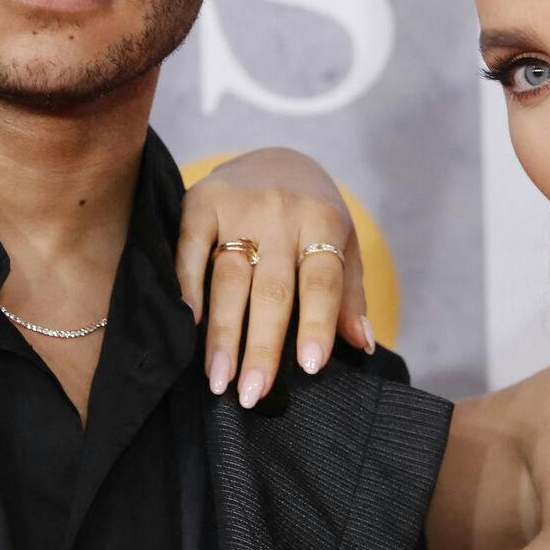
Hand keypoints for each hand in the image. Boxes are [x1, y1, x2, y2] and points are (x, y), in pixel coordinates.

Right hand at [176, 147, 373, 406]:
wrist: (273, 155)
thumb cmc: (313, 214)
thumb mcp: (343, 244)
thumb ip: (349, 294)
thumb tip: (362, 344)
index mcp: (323, 222)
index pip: (322, 281)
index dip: (317, 324)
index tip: (310, 368)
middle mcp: (281, 213)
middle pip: (272, 289)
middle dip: (261, 346)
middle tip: (252, 395)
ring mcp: (238, 206)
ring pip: (229, 277)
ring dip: (222, 333)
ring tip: (218, 379)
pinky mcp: (200, 202)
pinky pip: (191, 251)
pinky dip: (188, 288)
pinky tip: (188, 326)